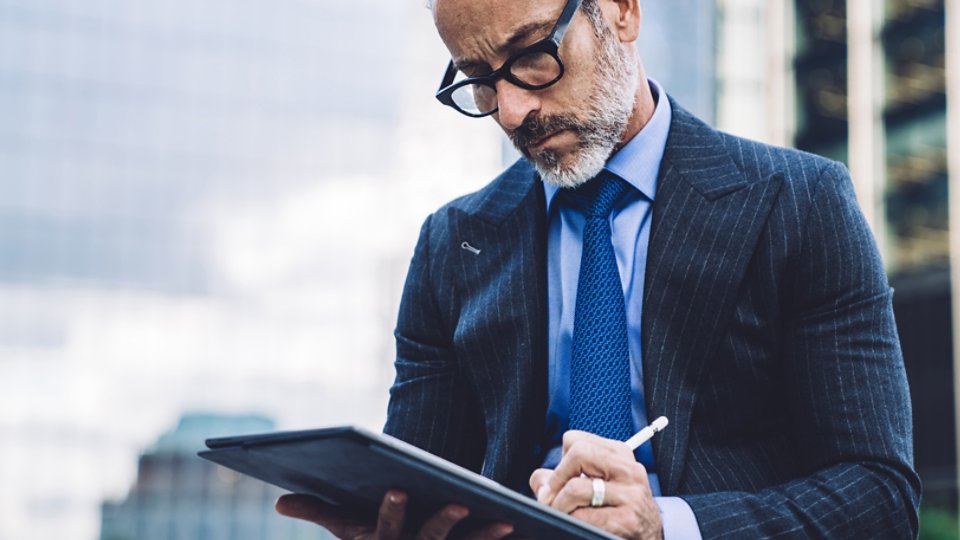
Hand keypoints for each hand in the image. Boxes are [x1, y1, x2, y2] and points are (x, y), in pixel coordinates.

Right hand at [275, 490, 514, 539]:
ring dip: (483, 535)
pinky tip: (521, 525)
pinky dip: (496, 539)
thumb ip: (317, 513)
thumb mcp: (344, 530)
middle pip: (429, 539)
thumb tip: (280, 503)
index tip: (397, 488)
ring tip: (504, 520)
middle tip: (460, 502)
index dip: (392, 511)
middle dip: (443, 522)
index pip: (386, 529)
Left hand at [529, 431, 662, 539]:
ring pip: (575, 487)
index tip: (558, 481)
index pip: (574, 440)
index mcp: (620, 454)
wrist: (651, 539)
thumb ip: (564, 478)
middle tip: (550, 499)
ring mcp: (630, 495)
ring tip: (562, 514)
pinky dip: (571, 521)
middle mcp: (628, 470)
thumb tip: (540, 481)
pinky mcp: (626, 520)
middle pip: (577, 454)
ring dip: (559, 506)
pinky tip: (578, 525)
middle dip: (556, 480)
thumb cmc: (618, 511)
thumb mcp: (597, 485)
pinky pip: (582, 516)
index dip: (560, 462)